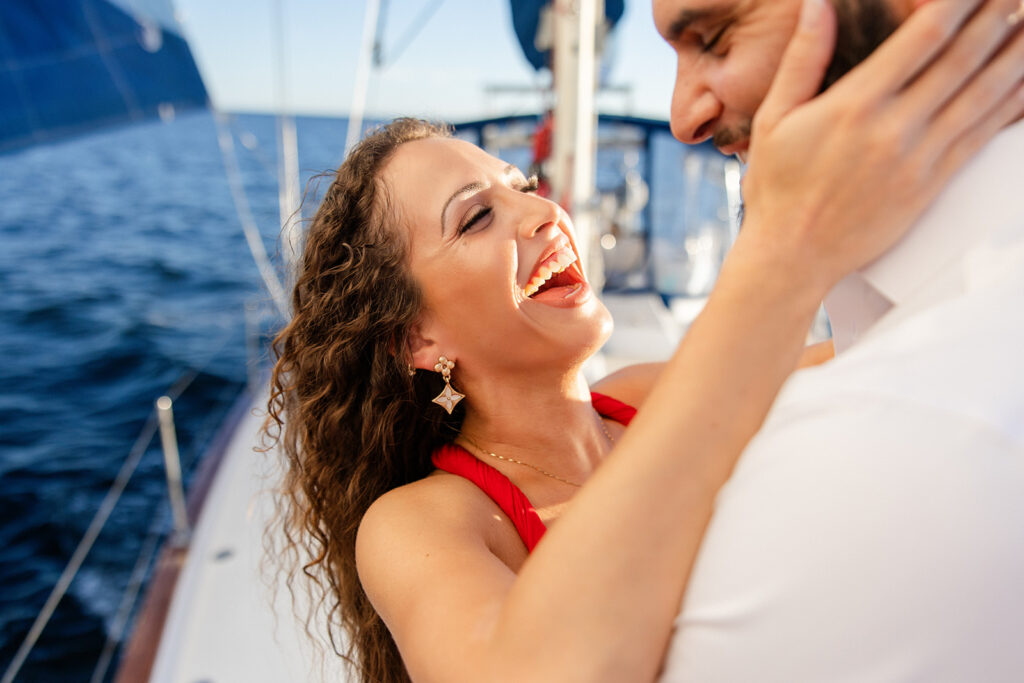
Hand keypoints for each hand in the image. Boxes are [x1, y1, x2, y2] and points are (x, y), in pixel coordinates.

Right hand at [738, 0, 1023, 296]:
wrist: (792, 256)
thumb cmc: (776, 189)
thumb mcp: (773, 118)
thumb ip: (802, 59)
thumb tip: (817, 5)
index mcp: (854, 105)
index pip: (923, 38)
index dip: (957, 3)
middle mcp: (894, 128)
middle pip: (963, 58)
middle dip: (996, 17)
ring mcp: (918, 158)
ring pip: (983, 94)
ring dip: (1016, 54)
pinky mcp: (932, 185)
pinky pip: (982, 135)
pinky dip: (1011, 104)